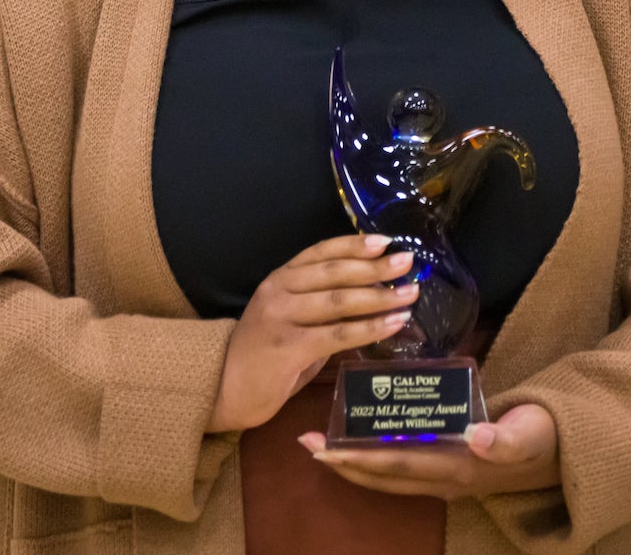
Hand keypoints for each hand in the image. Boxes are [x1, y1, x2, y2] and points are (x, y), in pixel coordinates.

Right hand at [207, 234, 418, 432]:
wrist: (220, 389)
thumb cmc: (262, 356)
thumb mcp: (289, 319)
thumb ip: (321, 307)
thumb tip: (371, 296)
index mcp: (280, 278)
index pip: (321, 252)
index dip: (354, 245)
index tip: (385, 241)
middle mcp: (279, 291)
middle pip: (335, 272)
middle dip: (375, 267)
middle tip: (408, 263)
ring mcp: (281, 318)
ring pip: (340, 301)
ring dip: (380, 297)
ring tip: (410, 294)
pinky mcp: (287, 348)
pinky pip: (338, 334)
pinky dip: (370, 328)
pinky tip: (394, 324)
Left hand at [300, 401, 559, 497]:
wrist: (561, 452)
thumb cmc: (545, 435)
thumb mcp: (531, 433)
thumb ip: (507, 439)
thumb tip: (477, 437)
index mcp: (457, 467)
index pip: (397, 464)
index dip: (357, 458)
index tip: (322, 447)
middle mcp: (444, 478)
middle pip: (382, 476)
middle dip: (341, 462)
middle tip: (305, 442)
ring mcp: (445, 476)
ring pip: (388, 474)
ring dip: (354, 461)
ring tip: (323, 443)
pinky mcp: (448, 467)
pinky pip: (402, 466)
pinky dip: (376, 455)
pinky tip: (363, 438)